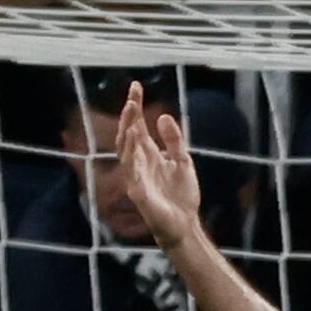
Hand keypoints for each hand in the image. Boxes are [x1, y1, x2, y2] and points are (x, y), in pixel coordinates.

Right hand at [114, 85, 202, 242]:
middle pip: (127, 135)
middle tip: (133, 98)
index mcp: (148, 154)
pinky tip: (135, 141)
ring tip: (132, 113)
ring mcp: (135, 176)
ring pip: (126, 151)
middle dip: (129, 116)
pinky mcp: (138, 192)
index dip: (135, 107)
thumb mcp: (182, 162)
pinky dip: (132, 156)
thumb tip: (163, 116)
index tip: (136, 86)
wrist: (185, 224)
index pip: (138, 126)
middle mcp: (138, 162)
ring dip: (128, 131)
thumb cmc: (180, 195)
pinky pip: (132, 171)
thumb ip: (174, 140)